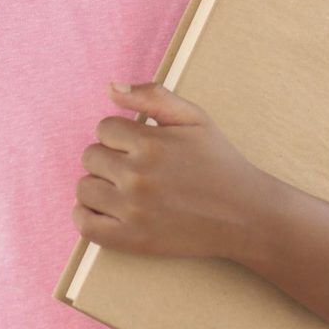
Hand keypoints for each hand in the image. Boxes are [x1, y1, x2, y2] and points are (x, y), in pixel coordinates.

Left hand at [73, 82, 271, 261]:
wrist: (244, 215)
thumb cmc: (218, 163)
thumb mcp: (194, 118)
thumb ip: (152, 96)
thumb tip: (110, 88)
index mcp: (151, 143)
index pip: (104, 128)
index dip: (120, 135)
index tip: (139, 146)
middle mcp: (137, 177)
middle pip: (90, 157)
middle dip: (109, 158)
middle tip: (135, 168)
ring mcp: (132, 211)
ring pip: (84, 188)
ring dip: (99, 186)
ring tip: (123, 189)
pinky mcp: (131, 241)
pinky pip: (85, 224)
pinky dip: (87, 215)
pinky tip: (107, 210)